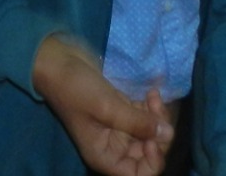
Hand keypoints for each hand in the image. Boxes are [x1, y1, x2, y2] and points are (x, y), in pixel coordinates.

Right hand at [32, 36, 173, 175]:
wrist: (57, 61)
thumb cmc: (75, 89)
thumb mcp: (107, 107)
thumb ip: (138, 122)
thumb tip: (168, 133)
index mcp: (105, 155)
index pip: (138, 174)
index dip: (152, 161)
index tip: (153, 139)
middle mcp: (113, 146)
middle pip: (148, 152)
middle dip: (158, 133)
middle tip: (156, 108)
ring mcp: (118, 127)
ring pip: (150, 133)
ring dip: (157, 117)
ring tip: (152, 96)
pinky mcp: (121, 110)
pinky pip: (144, 117)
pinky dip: (151, 107)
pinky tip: (150, 92)